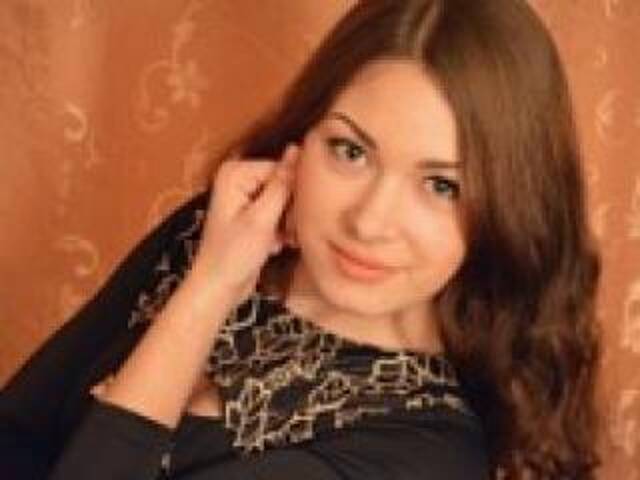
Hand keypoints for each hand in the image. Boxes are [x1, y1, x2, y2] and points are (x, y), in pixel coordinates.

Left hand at [189, 143, 298, 304]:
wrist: (218, 288)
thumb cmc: (233, 255)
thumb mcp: (262, 218)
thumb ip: (281, 184)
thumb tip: (296, 149)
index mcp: (235, 173)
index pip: (281, 170)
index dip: (293, 193)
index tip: (296, 217)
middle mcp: (238, 180)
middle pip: (283, 184)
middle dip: (290, 210)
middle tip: (289, 233)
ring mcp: (244, 198)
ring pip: (284, 201)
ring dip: (288, 223)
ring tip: (284, 240)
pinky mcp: (251, 215)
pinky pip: (278, 214)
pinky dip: (281, 230)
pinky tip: (276, 245)